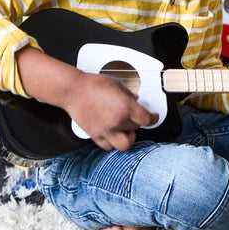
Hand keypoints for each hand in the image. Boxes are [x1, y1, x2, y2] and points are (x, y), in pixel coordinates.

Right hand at [17, 46, 157, 150]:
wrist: (73, 90)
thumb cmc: (93, 84)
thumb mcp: (117, 83)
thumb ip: (128, 94)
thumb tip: (135, 99)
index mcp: (125, 107)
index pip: (146, 119)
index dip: (154, 118)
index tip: (155, 117)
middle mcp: (117, 121)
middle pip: (136, 129)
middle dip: (137, 123)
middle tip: (134, 117)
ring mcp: (106, 130)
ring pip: (124, 144)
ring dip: (128, 137)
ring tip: (125, 130)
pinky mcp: (95, 135)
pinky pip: (108, 146)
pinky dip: (113, 142)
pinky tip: (113, 134)